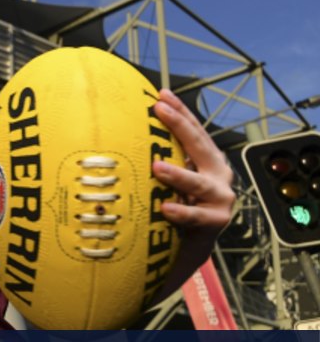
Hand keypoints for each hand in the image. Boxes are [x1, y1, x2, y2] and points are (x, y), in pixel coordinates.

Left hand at [151, 89, 234, 285]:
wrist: (187, 248)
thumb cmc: (173, 206)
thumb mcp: (167, 180)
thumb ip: (158, 158)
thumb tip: (122, 133)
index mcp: (207, 160)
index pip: (194, 131)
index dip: (180, 111)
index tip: (161, 93)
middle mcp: (218, 174)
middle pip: (199, 145)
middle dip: (179, 125)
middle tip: (159, 109)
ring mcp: (220, 197)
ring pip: (199, 182)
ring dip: (178, 174)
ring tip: (156, 167)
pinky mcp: (215, 221)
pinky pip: (195, 216)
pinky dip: (181, 211)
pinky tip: (165, 208)